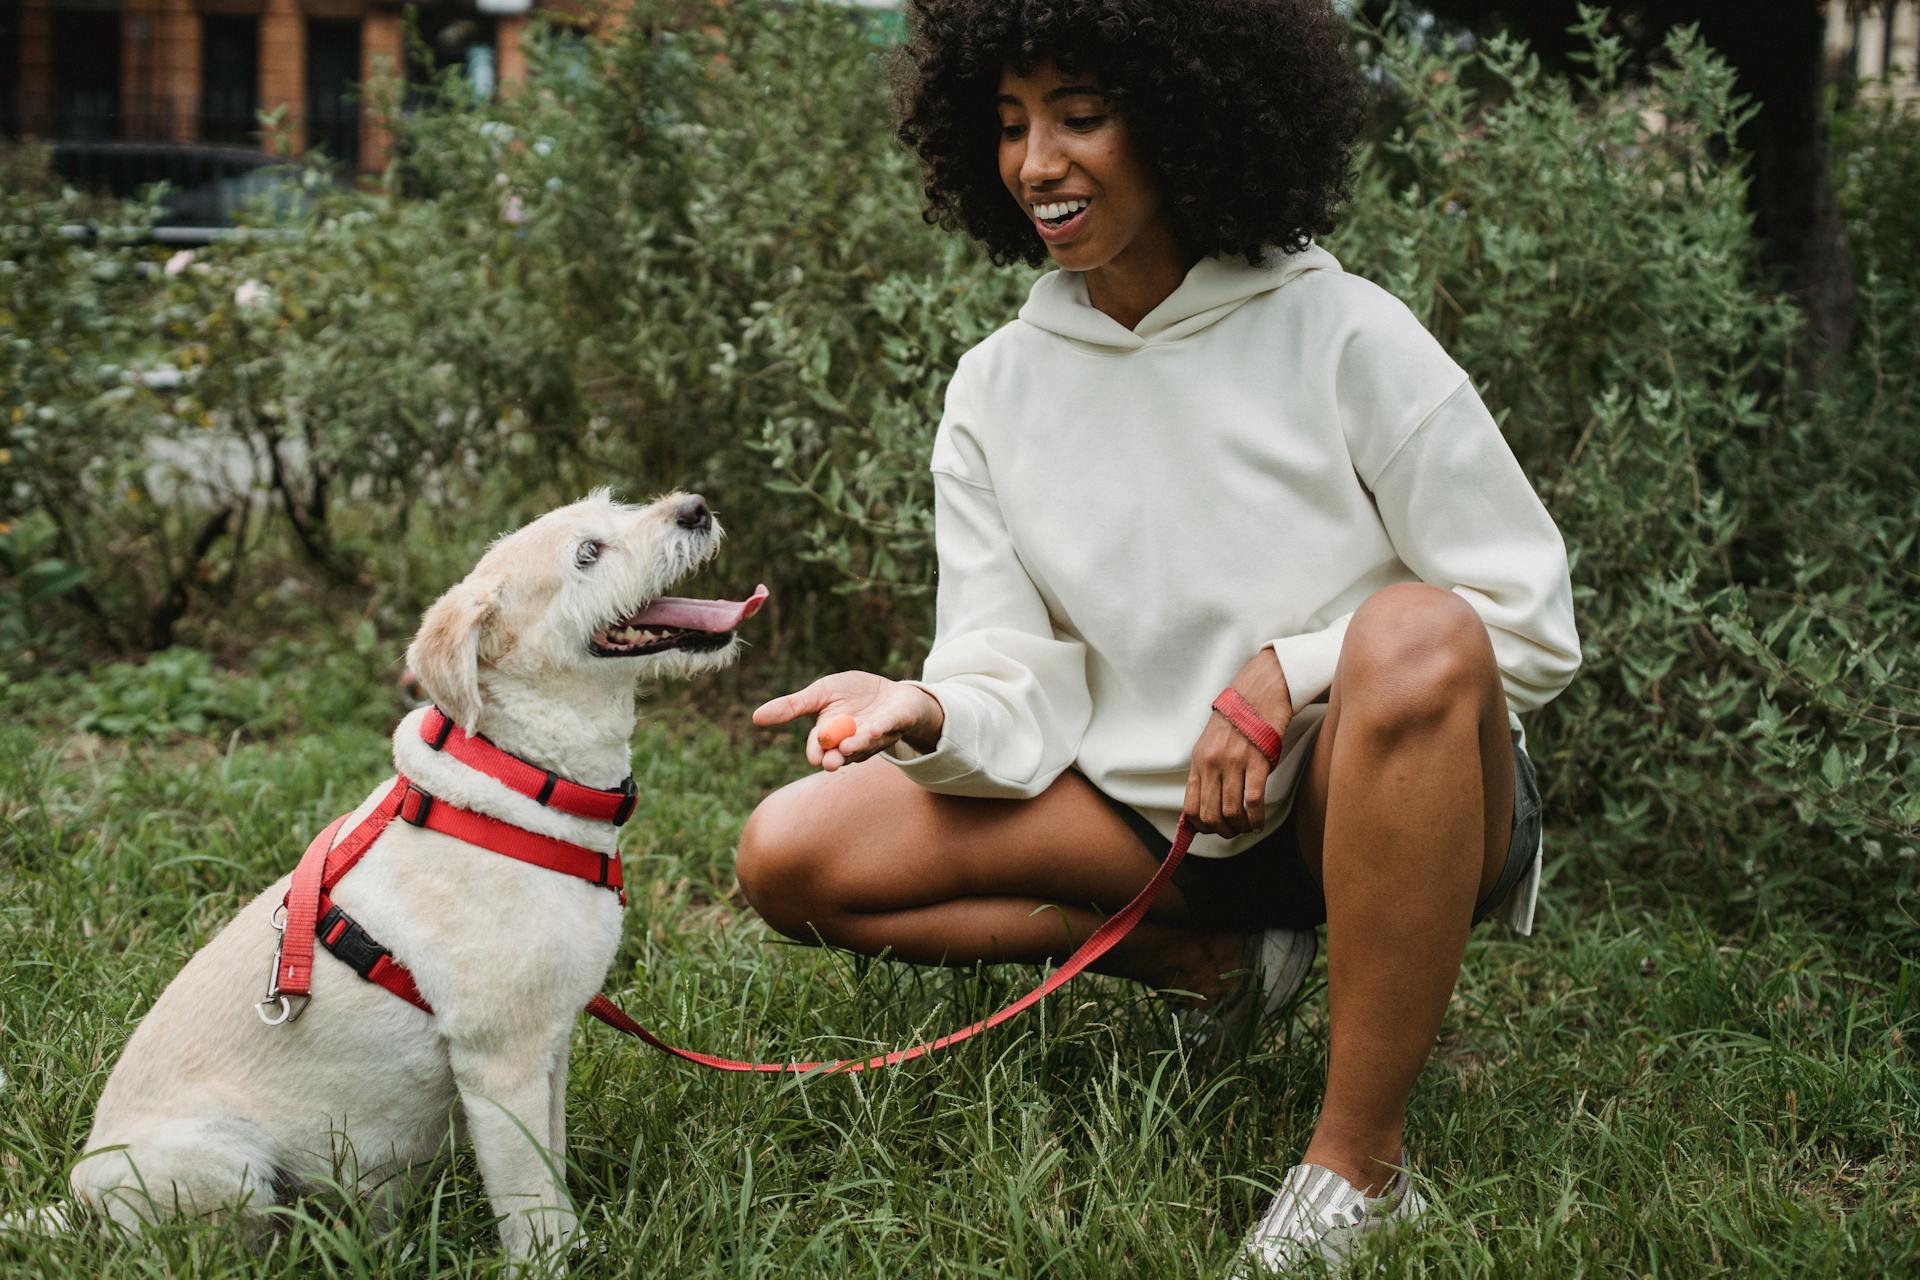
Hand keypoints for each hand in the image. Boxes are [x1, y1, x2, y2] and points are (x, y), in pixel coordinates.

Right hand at [752, 671, 945, 770]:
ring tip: (848, 746)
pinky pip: (890, 727)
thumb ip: (793, 706)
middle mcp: (853, 741)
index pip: (820, 747)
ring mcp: (877, 735)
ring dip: (857, 745)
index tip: (814, 757)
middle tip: (830, 763)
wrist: (894, 693)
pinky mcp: (898, 722)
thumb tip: (755, 717)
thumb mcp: (821, 694)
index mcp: (833, 734)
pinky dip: (883, 728)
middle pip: (843, 754)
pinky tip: (876, 729)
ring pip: (866, 744)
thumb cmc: (854, 695)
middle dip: (836, 758)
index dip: (817, 752)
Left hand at [1184, 648, 1292, 835]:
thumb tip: (1208, 804)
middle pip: (1210, 814)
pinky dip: (1256, 819)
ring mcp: (1234, 762)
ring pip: (1231, 812)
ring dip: (1241, 828)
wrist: (1258, 691)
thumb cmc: (1237, 719)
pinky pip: (1253, 801)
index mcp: (1199, 761)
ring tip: (1248, 827)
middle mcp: (1212, 763)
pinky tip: (1259, 822)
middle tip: (1234, 831)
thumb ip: (1207, 771)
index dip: (1200, 826)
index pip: (1189, 806)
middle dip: (1222, 831)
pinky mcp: (1258, 761)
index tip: (1212, 829)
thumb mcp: (1211, 744)